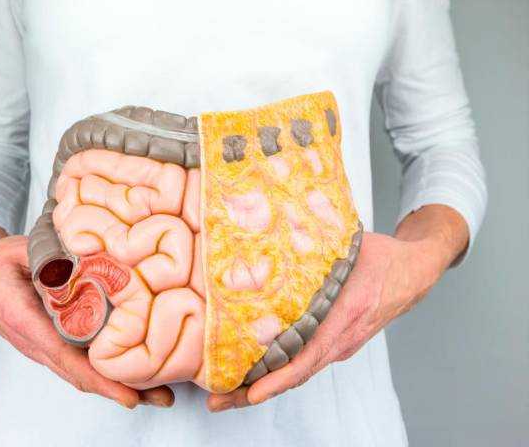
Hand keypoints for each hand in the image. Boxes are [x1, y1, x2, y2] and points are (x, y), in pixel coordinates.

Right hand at [0, 217, 173, 408]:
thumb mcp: (21, 251)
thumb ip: (53, 257)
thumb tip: (93, 257)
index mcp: (24, 320)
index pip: (65, 356)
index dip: (99, 378)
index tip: (129, 394)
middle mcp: (35, 343)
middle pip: (80, 375)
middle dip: (121, 389)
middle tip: (164, 397)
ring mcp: (43, 348)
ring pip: (83, 374)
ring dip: (120, 385)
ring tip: (160, 392)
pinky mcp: (52, 345)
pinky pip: (80, 363)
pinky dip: (108, 372)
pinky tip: (135, 373)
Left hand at [207, 205, 467, 411]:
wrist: (415, 272)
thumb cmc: (383, 258)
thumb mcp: (350, 246)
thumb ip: (318, 244)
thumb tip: (274, 231)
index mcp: (346, 314)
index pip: (309, 353)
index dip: (279, 376)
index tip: (252, 391)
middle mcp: (343, 338)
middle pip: (297, 374)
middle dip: (256, 390)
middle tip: (218, 401)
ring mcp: (341, 345)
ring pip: (299, 372)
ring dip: (264, 385)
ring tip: (226, 394)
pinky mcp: (338, 344)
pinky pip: (306, 362)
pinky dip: (280, 373)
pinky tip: (253, 373)